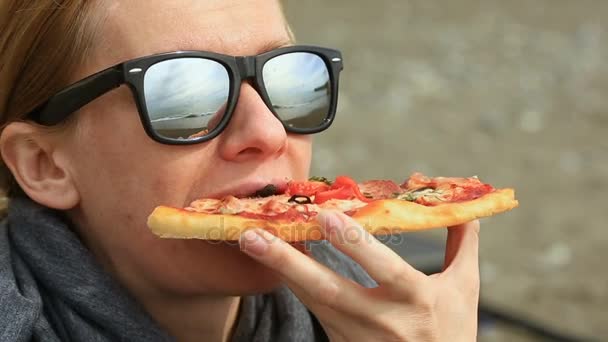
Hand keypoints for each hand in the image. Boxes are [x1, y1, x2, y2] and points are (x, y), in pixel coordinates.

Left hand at [239, 211, 479, 341]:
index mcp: (417, 301)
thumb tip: (464, 198)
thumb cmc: (452, 329)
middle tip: (254, 237)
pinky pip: (314, 310)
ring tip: (251, 242)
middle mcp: (383, 323)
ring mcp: (357, 339)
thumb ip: (461, 243)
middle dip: (289, 263)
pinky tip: (277, 260)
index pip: (383, 270)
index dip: (354, 244)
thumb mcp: (464, 287)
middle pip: (329, 291)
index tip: (324, 216)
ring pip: (313, 301)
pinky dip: (295, 283)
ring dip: (282, 271)